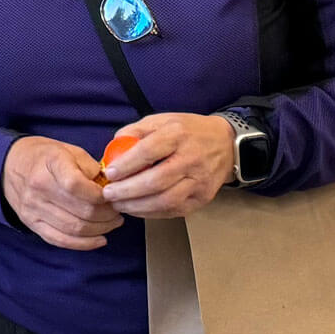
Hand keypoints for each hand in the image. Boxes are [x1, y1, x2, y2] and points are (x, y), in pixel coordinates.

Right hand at [2, 136, 123, 249]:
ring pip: (75, 229)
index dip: (102, 195)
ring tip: (112, 222)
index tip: (113, 195)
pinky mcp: (31, 223)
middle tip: (117, 211)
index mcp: (50, 165)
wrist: (9, 165)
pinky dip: (84, 244)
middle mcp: (39, 188)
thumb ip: (91, 167)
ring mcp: (33, 208)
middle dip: (108, 215)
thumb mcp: (69, 150)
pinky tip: (100, 239)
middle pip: (82, 211)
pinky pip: (61, 240)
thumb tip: (111, 188)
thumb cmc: (44, 156)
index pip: (78, 186)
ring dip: (101, 229)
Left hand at [100, 113, 236, 218]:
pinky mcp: (203, 197)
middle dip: (127, 191)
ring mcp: (199, 181)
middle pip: (156, 180)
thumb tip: (112, 149)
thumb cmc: (187, 131)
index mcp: (177, 135)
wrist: (226, 144)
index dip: (127, 165)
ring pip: (165, 200)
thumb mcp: (161, 120)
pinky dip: (152, 213)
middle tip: (108, 194)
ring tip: (118, 204)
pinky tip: (136, 209)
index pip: (149, 151)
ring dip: (137, 206)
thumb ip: (135, 131)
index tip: (110, 174)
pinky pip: (174, 210)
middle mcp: (191, 158)